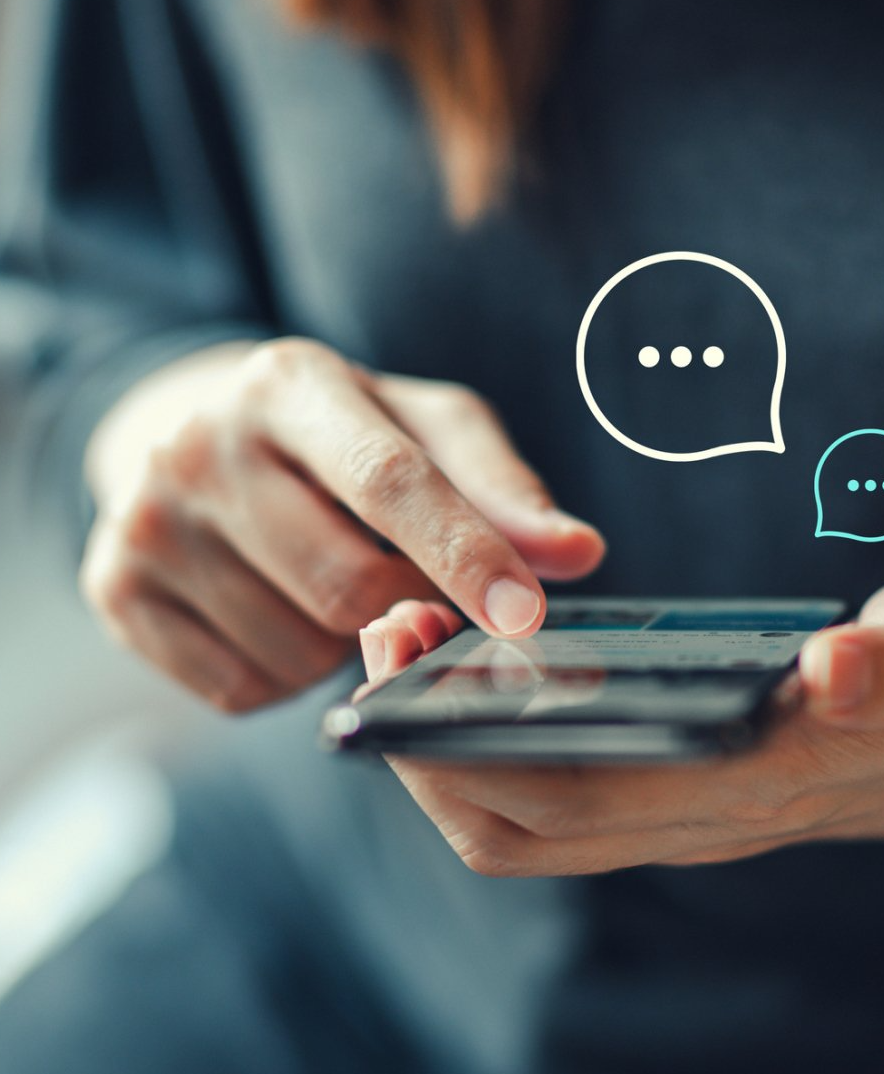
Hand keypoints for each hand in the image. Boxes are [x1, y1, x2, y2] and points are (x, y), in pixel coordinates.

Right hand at [81, 338, 604, 711]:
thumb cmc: (346, 438)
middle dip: (405, 607)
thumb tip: (579, 553)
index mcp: (292, 384)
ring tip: (325, 579)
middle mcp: (199, 443)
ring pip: (298, 650)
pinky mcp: (114, 591)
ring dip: (341, 644)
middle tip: (406, 579)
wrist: (195, 436)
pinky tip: (275, 611)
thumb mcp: (428, 431)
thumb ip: (504, 490)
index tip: (526, 616)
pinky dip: (283, 673)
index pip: (390, 481)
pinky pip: (241, 689)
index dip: (465, 555)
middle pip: (348, 587)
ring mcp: (144, 521)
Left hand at [361, 572, 883, 876]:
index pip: (580, 795)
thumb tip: (835, 672)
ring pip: (524, 828)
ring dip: (443, 752)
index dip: (474, 739)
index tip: (414, 640)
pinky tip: (477, 669)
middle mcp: (705, 820)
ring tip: (412, 640)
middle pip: (520, 825)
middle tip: (386, 622)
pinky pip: (551, 802)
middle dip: (424, 741)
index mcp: (761, 782)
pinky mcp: (676, 796)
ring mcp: (685, 818)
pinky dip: (487, 750)